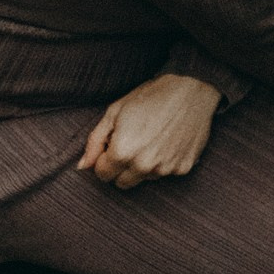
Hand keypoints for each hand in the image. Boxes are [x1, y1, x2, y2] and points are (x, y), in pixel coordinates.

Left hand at [78, 74, 220, 189]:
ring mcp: (165, 169)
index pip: (102, 174)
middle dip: (120, 168)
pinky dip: (164, 162)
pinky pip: (165, 174)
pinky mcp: (183, 169)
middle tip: (131, 144)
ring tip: (152, 139)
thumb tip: (82, 166)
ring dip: (143, 166)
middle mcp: (143, 166)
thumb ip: (95, 141)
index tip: (113, 144)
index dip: (104, 159)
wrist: (191, 90)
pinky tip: (168, 141)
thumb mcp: (115, 111)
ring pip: (144, 179)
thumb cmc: (151, 97)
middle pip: (121, 183)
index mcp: (122, 152)